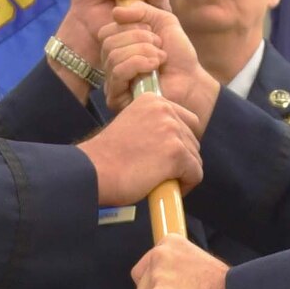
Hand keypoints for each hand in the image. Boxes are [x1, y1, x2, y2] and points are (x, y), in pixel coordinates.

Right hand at [81, 91, 201, 203]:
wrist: (93, 171)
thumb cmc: (107, 157)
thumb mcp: (132, 125)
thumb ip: (154, 126)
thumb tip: (176, 143)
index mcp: (153, 100)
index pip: (186, 121)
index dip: (178, 143)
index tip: (162, 157)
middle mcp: (165, 109)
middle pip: (193, 139)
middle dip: (182, 159)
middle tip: (161, 172)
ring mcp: (172, 130)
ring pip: (195, 158)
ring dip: (182, 173)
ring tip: (160, 181)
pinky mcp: (177, 153)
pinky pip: (196, 174)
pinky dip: (186, 185)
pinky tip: (166, 188)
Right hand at [100, 2, 219, 127]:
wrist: (192, 80)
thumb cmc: (178, 54)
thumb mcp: (162, 21)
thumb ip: (140, 10)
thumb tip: (115, 12)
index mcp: (118, 47)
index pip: (106, 32)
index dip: (129, 26)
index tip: (152, 31)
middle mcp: (111, 65)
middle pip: (108, 42)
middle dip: (138, 38)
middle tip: (158, 45)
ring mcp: (113, 83)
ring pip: (113, 56)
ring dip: (142, 50)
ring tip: (161, 57)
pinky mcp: (117, 98)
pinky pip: (118, 72)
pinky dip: (138, 63)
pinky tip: (155, 66)